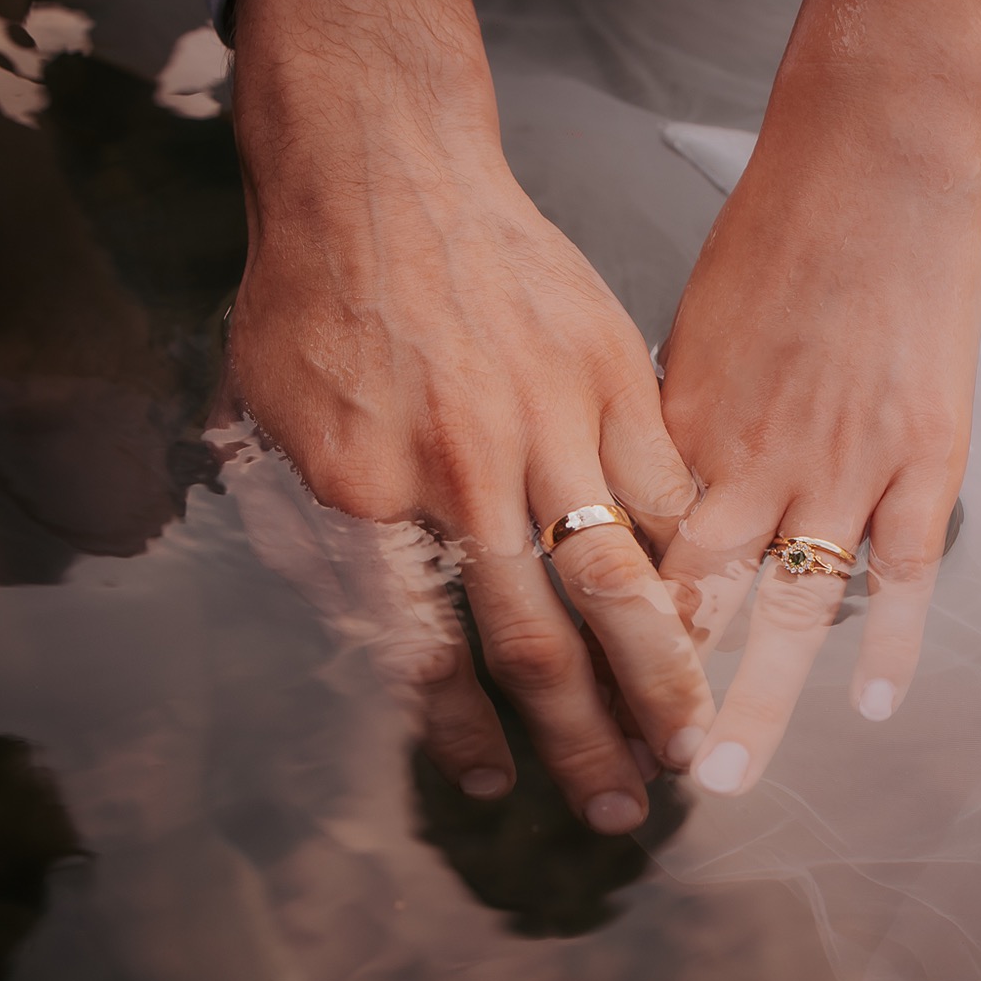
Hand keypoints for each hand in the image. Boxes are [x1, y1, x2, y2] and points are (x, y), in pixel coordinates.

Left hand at [227, 0, 713, 831]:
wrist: (380, 172)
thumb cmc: (314, 302)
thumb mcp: (268, 427)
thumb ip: (314, 539)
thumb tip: (362, 634)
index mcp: (368, 504)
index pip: (425, 654)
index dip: (459, 733)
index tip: (490, 785)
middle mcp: (464, 481)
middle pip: (541, 642)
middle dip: (587, 740)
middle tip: (624, 808)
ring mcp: (547, 426)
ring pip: (620, 578)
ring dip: (660, 674)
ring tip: (690, 738)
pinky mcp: (610, 376)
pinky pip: (666, 486)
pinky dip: (691, 558)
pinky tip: (712, 612)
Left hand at [658, 124, 980, 794]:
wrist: (874, 163)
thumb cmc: (774, 235)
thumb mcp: (689, 331)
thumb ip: (667, 425)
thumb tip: (634, 485)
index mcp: (683, 432)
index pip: (630, 560)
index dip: (603, 638)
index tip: (576, 703)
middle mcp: (751, 462)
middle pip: (691, 605)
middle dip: (655, 696)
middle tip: (628, 776)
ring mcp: (841, 466)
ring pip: (787, 610)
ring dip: (752, 701)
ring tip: (720, 778)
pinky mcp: (923, 455)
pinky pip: (904, 570)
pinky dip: (890, 642)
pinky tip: (872, 710)